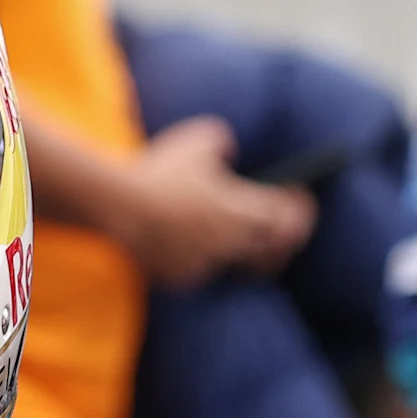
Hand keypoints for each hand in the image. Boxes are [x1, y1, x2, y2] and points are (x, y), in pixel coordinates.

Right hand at [116, 117, 316, 285]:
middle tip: (286, 223)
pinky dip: (217, 260)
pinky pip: (210, 271)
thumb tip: (230, 150)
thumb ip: (223, 142)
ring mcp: (208, 264)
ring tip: (257, 240)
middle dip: (287, 236)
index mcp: (242, 211)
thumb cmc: (159, 168)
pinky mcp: (185, 277)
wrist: (114, 203)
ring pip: (247, 266)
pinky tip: (215, 249)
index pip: (290, 218)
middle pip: (277, 250)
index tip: (300, 195)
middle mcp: (231, 243)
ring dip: (256, 252)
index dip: (301, 209)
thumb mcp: (198, 140)